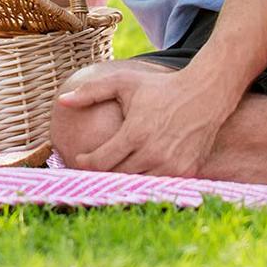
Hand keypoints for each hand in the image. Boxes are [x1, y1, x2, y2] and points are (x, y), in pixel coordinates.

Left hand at [59, 66, 232, 177]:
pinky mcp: (186, 172)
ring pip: (137, 183)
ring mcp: (171, 166)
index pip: (100, 162)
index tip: (78, 158)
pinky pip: (158, 185)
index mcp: (134, 134)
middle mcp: (153, 154)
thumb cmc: (159, 87)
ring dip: (122, 180)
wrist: (205, 95)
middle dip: (100, 173)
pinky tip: (134, 174)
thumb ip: (91, 91)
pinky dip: (145, 182)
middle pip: (116, 176)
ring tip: (109, 172)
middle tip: (89, 168)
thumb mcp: (123, 82)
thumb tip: (61, 101)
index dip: (84, 163)